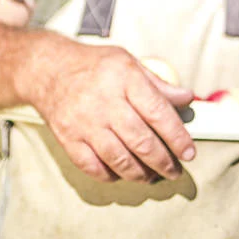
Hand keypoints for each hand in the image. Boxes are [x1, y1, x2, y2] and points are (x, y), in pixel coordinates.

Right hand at [29, 38, 195, 183]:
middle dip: (163, 161)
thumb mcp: (129, 63)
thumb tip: (186, 99)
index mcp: (124, 78)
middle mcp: (105, 102)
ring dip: (141, 174)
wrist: (50, 70)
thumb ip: (158, 84)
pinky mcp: (69, 139)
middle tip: (175, 170)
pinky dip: (112, 175)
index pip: (157, 112)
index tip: (189, 152)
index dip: (177, 136)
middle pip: (140, 141)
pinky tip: (123, 173)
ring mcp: (85, 123)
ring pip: (119, 159)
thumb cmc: (95, 66)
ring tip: (153, 176)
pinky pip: (94, 167)